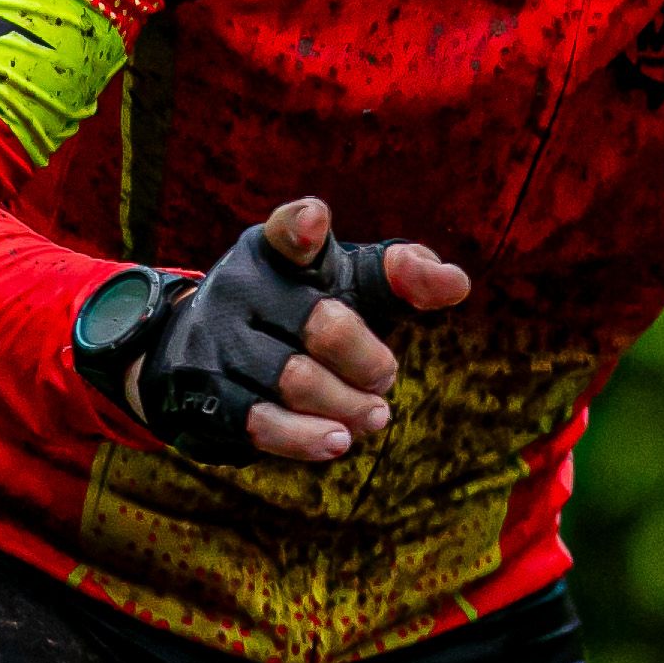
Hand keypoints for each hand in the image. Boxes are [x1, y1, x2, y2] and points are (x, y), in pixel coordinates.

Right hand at [123, 198, 470, 464]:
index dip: (303, 226)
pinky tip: (337, 442)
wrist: (206, 354)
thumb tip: (457, 284)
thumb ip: (404, 272)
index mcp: (277, 250)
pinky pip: (262, 422)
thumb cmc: (302, 308)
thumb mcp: (349, 280)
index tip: (315, 220)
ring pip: (297, 382)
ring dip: (348, 406)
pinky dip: (305, 438)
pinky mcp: (206, 394)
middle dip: (370, 362)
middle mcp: (241, 288)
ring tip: (375, 417)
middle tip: (386, 378)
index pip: (289, 232)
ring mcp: (218, 342)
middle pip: (325, 325)